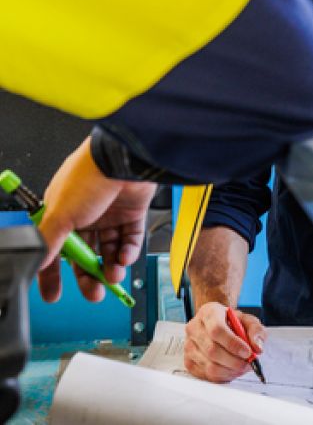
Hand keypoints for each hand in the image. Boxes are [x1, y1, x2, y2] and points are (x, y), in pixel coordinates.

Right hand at [36, 137, 155, 301]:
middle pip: (86, 253)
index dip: (53, 273)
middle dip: (89, 275)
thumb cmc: (88, 177)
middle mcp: (86, 214)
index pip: (55, 250)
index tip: (54, 293)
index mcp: (63, 213)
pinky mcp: (133, 211)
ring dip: (110, 266)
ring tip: (112, 276)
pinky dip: (128, 252)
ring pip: (110, 249)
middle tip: (94, 292)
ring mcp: (110, 213)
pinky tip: (124, 259)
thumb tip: (38, 262)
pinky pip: (130, 239)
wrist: (122, 161)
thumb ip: (49, 242)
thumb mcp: (60, 214)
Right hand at [185, 302, 266, 382]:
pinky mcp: (188, 361)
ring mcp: (189, 346)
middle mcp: (194, 328)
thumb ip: (256, 330)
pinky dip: (222, 377)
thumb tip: (257, 347)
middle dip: (234, 361)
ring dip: (230, 371)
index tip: (248, 352)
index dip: (233, 344)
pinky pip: (206, 375)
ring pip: (209, 366)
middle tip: (248, 363)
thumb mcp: (247, 320)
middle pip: (212, 350)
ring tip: (242, 367)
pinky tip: (231, 370)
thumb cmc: (231, 321)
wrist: (217, 323)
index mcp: (208, 313)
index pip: (217, 330)